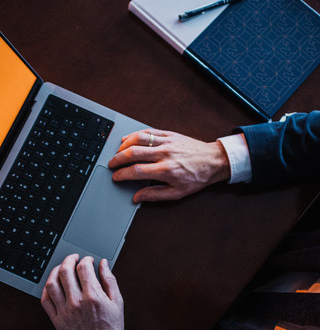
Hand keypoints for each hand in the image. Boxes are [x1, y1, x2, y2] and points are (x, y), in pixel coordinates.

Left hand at [41, 254, 123, 329]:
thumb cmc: (111, 328)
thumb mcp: (117, 301)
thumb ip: (109, 280)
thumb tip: (103, 264)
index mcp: (93, 296)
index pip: (83, 268)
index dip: (86, 259)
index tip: (89, 260)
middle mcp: (76, 302)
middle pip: (65, 271)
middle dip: (69, 259)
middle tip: (73, 258)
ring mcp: (64, 312)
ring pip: (52, 284)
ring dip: (56, 271)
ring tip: (62, 268)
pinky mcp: (57, 320)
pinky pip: (45, 300)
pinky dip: (47, 289)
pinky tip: (52, 284)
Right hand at [108, 128, 229, 201]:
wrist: (213, 161)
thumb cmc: (197, 177)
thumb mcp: (177, 193)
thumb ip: (155, 195)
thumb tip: (137, 198)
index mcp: (166, 170)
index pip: (137, 171)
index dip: (122, 174)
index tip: (116, 177)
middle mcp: (165, 154)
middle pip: (133, 153)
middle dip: (118, 159)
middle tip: (111, 164)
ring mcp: (167, 142)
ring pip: (139, 139)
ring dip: (124, 145)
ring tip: (117, 152)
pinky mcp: (169, 134)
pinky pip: (148, 132)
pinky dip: (135, 134)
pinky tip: (128, 139)